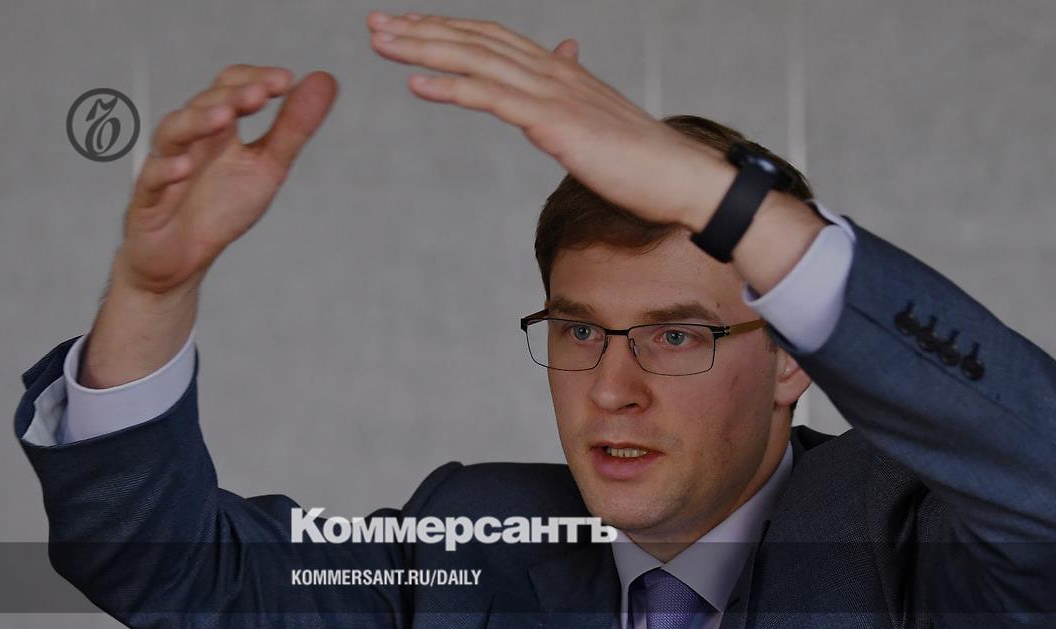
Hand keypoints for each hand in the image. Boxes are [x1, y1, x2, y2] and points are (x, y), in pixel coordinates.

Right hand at [115, 65, 337, 294]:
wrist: (182, 257)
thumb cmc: (219, 207)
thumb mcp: (267, 166)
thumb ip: (293, 127)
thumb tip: (323, 82)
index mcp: (220, 130)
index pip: (230, 89)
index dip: (254, 80)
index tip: (285, 81)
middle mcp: (191, 141)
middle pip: (203, 105)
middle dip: (232, 97)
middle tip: (260, 94)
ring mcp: (166, 166)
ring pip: (173, 134)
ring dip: (197, 122)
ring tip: (224, 117)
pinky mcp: (148, 200)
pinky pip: (152, 180)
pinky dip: (166, 171)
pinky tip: (184, 168)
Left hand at [366, 12, 731, 230]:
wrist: (680, 177)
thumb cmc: (642, 157)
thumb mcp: (599, 112)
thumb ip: (573, 82)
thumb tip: (565, 51)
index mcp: (560, 69)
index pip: (492, 38)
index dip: (447, 28)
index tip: (406, 26)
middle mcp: (553, 70)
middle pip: (476, 39)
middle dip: (421, 29)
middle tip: (375, 24)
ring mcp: (553, 94)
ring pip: (476, 60)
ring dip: (424, 48)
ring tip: (381, 43)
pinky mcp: (553, 122)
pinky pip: (492, 98)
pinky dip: (451, 86)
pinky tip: (415, 83)